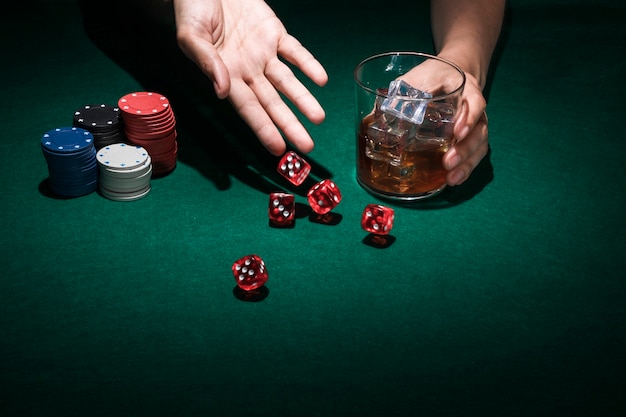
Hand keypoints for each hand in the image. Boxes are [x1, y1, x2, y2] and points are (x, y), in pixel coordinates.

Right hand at [173, 0, 327, 155]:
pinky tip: (320, 79)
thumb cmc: (191, 8)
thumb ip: (207, 62)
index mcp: (225, 75)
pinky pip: (295, 52)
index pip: (248, 109)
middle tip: (306, 145)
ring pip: (287, 82)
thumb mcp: (191, 35)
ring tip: (319, 118)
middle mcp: (247, 70)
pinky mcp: (274, 33)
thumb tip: (222, 91)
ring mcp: (263, 53)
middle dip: (289, 124)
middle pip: (272, 103)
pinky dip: (308, 64)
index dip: (263, 128)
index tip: (278, 148)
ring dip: (303, 100)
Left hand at [400, 60, 488, 186]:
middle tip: (448, 162)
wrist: (450, 74)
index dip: (468, 118)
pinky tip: (453, 180)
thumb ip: (402, 93)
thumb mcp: (417, 76)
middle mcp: (475, 108)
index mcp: (466, 88)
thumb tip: (372, 118)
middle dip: (465, 148)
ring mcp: (474, 124)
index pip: (475, 102)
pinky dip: (465, 167)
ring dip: (466, 163)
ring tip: (451, 178)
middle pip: (479, 130)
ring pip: (479, 145)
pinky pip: (474, 153)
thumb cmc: (432, 75)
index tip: (457, 133)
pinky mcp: (469, 137)